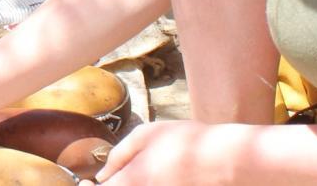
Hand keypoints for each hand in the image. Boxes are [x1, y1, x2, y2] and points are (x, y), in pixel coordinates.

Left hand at [93, 120, 247, 184]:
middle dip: (111, 185)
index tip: (89, 180)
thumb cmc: (186, 142)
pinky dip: (146, 185)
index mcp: (131, 180)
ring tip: (138, 173)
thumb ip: (119, 155)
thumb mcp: (146, 135)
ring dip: (128, 185)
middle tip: (110, 177)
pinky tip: (154, 177)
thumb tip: (102, 175)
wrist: (227, 159)